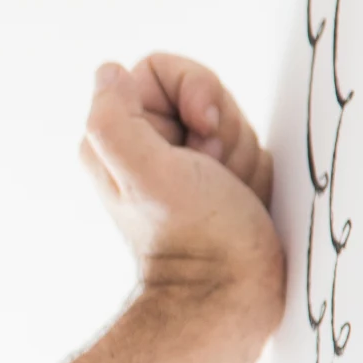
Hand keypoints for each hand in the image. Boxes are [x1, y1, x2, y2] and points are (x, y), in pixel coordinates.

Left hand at [79, 54, 281, 327]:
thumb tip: (110, 72)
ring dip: (240, 153)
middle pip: (201, 90)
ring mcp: (182, 161)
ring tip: (226, 191)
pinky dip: (252, 169)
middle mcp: (143, 144)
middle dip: (222, 128)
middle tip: (214, 172)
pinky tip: (240, 199)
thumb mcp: (146, 172)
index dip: (195, 91)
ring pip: (230, 118)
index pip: (161, 69)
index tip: (203, 136)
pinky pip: (248, 146)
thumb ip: (114, 118)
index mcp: (114, 136)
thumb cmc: (198, 237)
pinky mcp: (215, 178)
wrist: (232, 293)